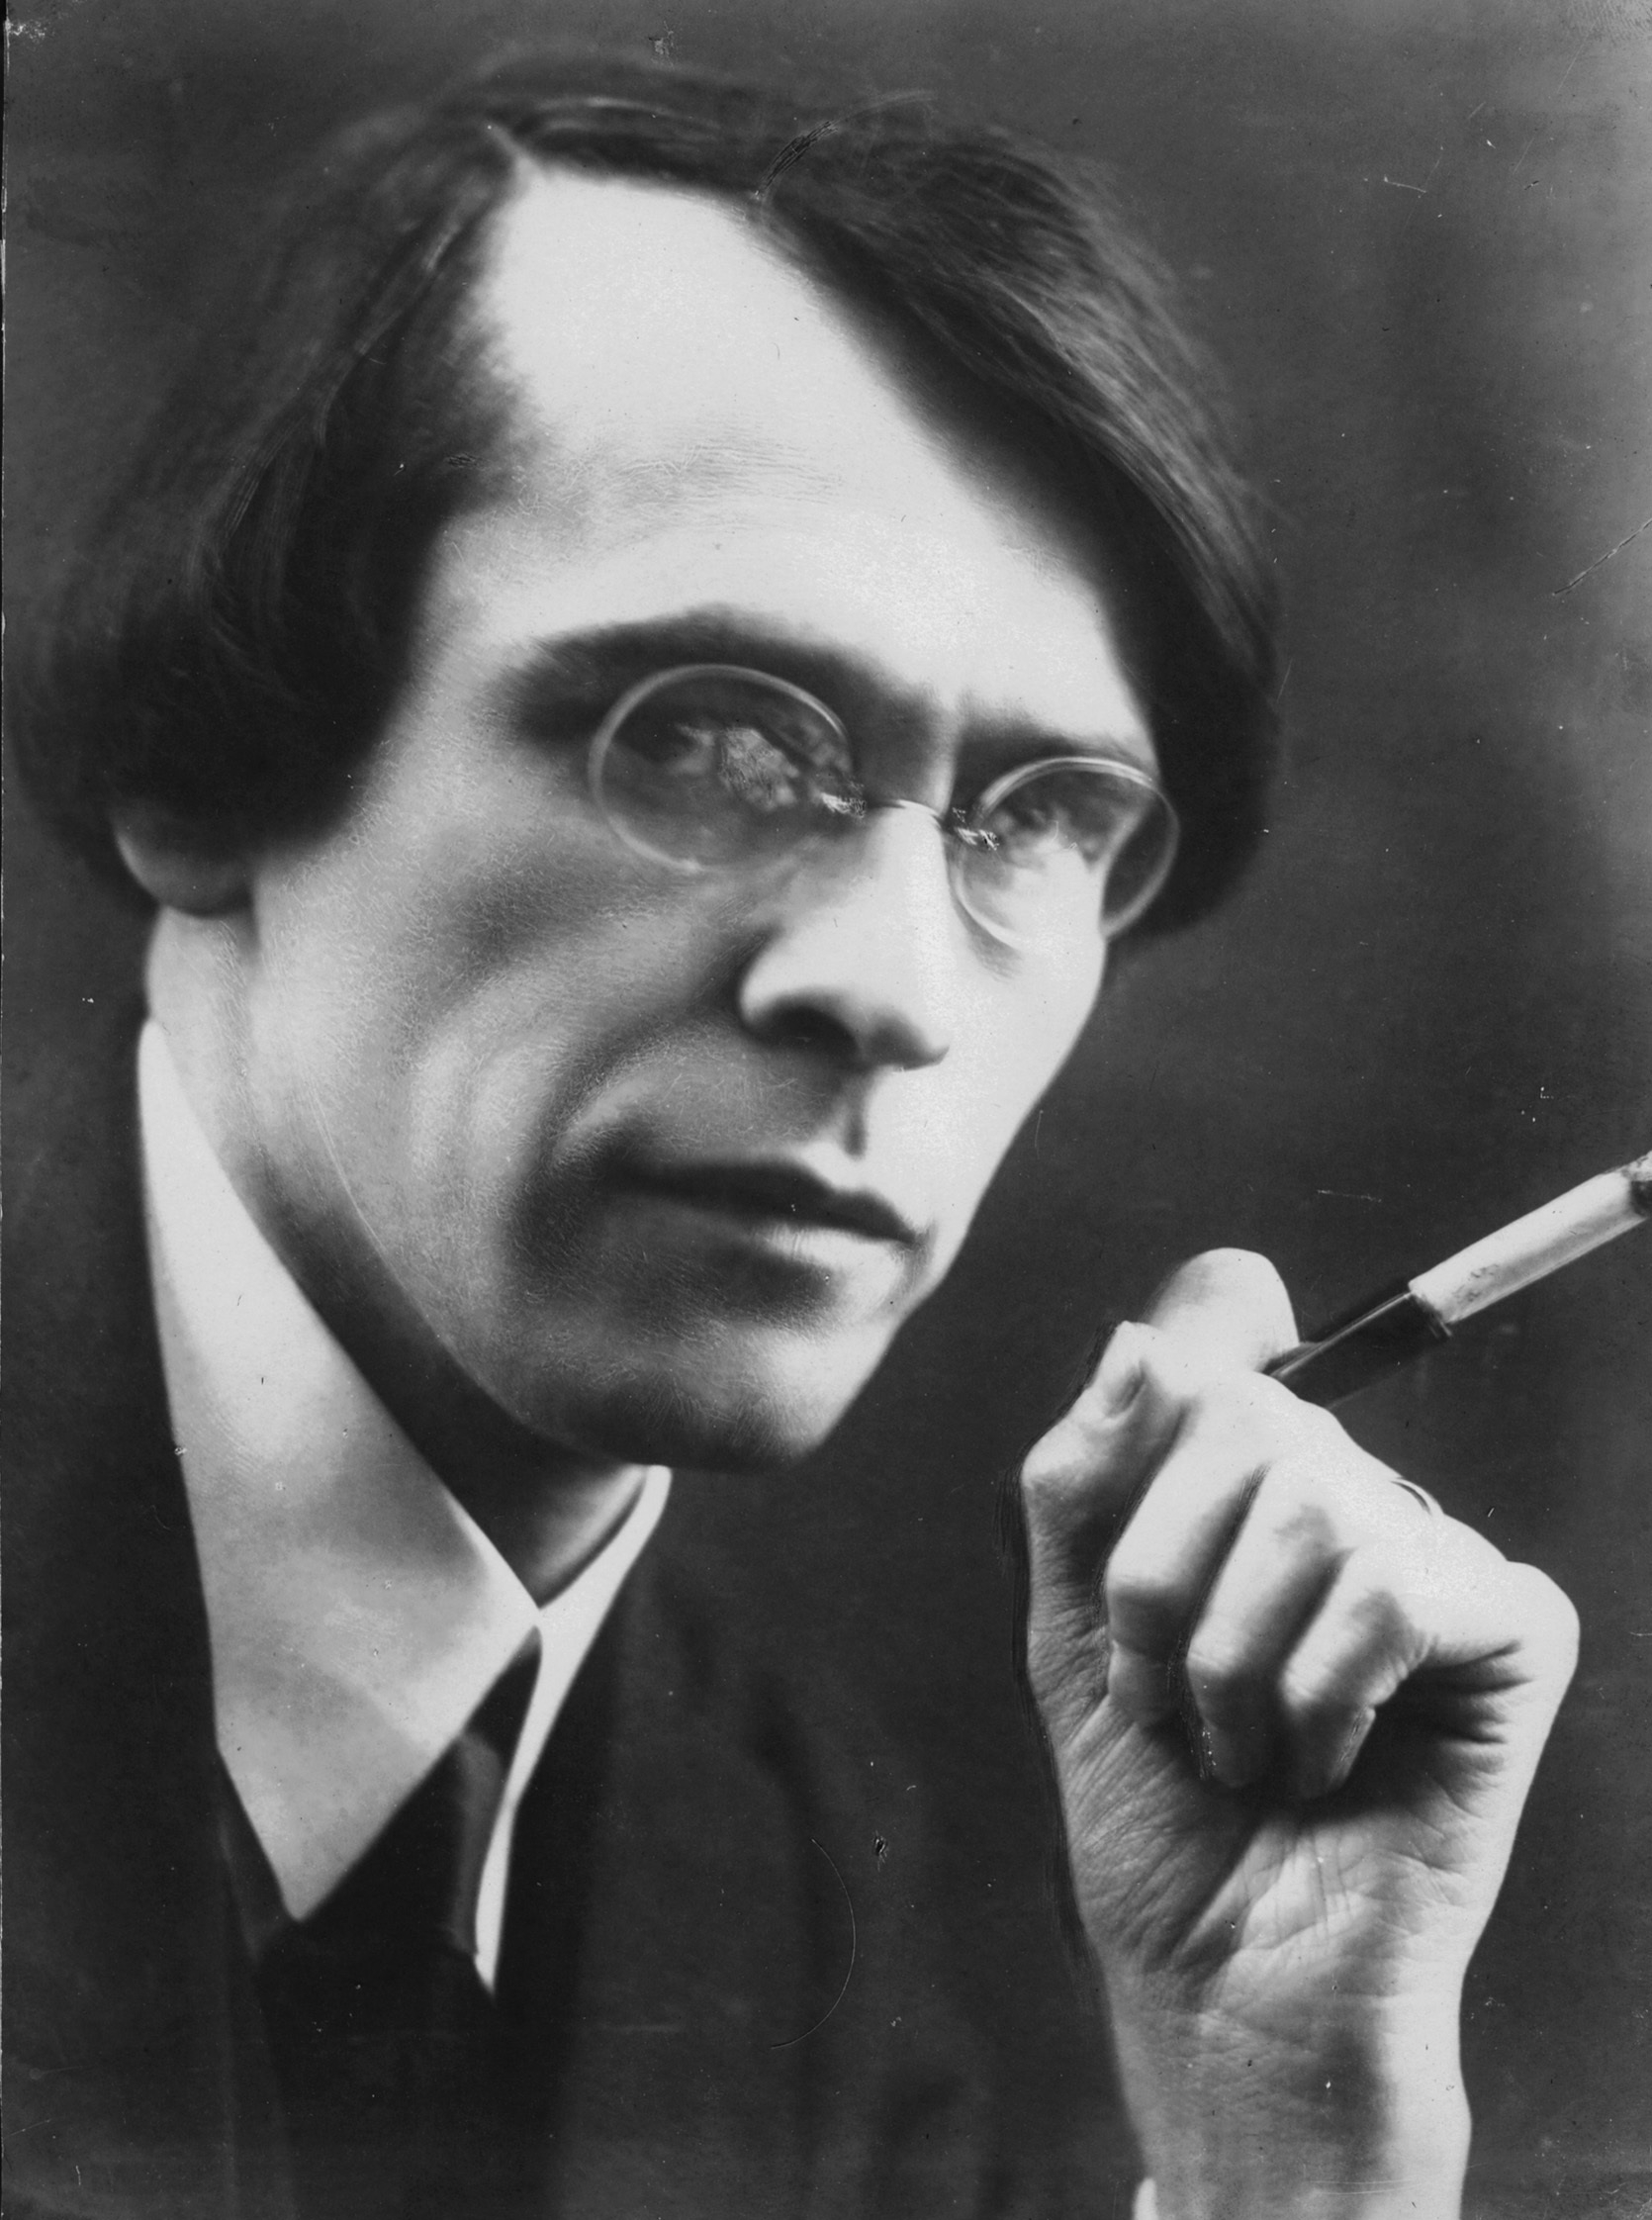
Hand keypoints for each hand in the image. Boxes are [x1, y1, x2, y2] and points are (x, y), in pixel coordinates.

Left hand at [1019, 1251, 1577, 2219]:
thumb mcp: (1070, 1630)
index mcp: (1246, 1482)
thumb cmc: (1151, 1816)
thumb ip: (1083, 1480)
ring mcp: (1436, 1553)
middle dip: (1158, 1581)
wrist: (1223, 1982)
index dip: (1151, 1410)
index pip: (1216, 1332)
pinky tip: (1326, 1766)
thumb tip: (1140, 1337)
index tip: (1120, 1558)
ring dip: (1233, 1662)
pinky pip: (1392, 1590)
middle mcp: (1350, 1494)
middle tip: (1166, 1706)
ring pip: (1317, 1507)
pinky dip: (1322, 1697)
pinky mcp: (1513, 1628)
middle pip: (1244, 1414)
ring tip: (1241, 1752)